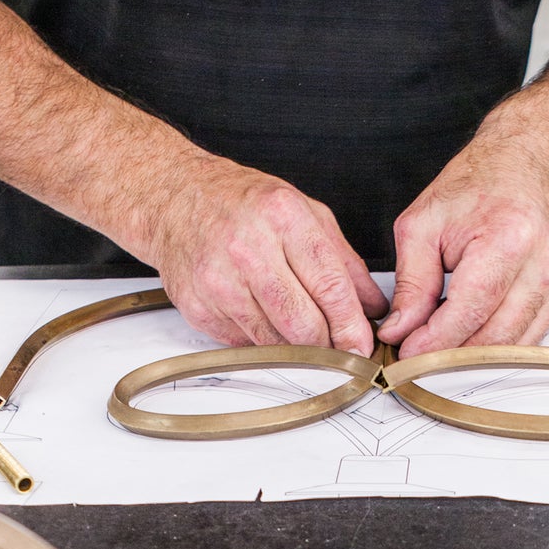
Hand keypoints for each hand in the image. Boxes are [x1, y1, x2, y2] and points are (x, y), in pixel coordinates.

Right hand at [145, 152, 386, 355]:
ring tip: (305, 336)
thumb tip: (373, 306)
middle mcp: (248, 248)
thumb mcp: (304, 212)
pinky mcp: (198, 307)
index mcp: (282, 217)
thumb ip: (344, 261)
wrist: (175, 198)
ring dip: (297, 348)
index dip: (350, 325)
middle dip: (328, 346)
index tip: (362, 346)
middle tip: (341, 350)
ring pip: (274, 341)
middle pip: (302, 323)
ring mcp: (218, 280)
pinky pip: (244, 342)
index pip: (329, 285)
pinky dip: (262, 340)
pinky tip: (263, 317)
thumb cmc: (241, 202)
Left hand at [376, 128, 548, 357]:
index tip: (406, 352)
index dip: (434, 342)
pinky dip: (497, 343)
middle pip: (494, 338)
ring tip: (441, 344)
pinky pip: (530, 336)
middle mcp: (543, 263)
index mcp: (507, 240)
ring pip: (514, 346)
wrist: (524, 163)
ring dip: (474, 355)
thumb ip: (411, 283)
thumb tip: (400, 330)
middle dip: (451, 355)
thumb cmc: (477, 185)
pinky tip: (471, 332)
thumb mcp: (423, 225)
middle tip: (418, 355)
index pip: (468, 314)